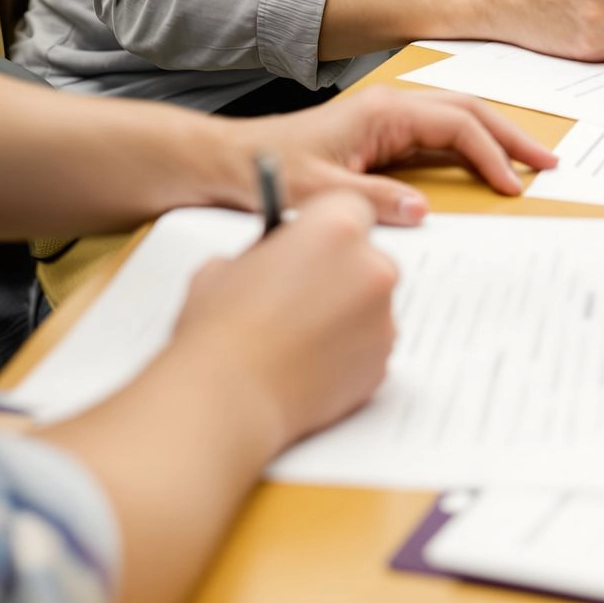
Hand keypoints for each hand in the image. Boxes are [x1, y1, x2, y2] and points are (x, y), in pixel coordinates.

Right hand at [177, 192, 397, 450]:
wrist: (227, 396)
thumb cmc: (220, 327)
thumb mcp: (228, 264)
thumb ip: (265, 252)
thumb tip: (275, 262)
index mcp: (335, 227)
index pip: (350, 206)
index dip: (328, 226)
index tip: (313, 241)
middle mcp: (371, 267)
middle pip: (368, 257)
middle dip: (341, 271)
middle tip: (303, 292)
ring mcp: (383, 318)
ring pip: (371, 304)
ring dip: (346, 313)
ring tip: (299, 335)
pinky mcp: (383, 363)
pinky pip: (370, 346)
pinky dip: (349, 351)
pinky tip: (308, 362)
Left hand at [241, 85, 557, 223]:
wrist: (231, 160)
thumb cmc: (267, 169)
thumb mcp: (320, 194)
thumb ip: (372, 201)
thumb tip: (422, 210)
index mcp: (382, 113)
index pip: (456, 125)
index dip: (490, 155)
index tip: (512, 186)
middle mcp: (389, 107)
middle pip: (468, 110)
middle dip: (511, 135)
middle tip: (548, 162)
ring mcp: (386, 117)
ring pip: (456, 117)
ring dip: (495, 136)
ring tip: (529, 161)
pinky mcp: (380, 133)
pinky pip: (438, 133)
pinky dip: (469, 145)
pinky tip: (484, 164)